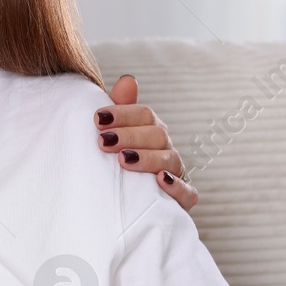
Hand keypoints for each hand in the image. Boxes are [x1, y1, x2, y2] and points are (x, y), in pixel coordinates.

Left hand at [94, 74, 198, 210]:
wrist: (121, 206)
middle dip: (129, 136)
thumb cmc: (114, 164)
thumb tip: (128, 79)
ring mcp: (175, 173)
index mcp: (150, 130)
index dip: (123, 114)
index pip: (144, 114)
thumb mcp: (112, 136)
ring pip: (170, 160)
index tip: (98, 119)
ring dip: (147, 158)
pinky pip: (188, 193)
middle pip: (157, 134)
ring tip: (124, 160)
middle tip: (103, 142)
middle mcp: (165, 149)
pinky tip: (161, 180)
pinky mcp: (181, 200)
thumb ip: (119, 110)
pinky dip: (177, 186)